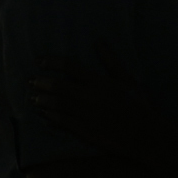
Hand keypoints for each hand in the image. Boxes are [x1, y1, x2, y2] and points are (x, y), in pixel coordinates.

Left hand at [28, 58, 143, 150]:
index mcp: (101, 83)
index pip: (71, 67)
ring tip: (34, 98)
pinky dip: (51, 118)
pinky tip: (44, 116)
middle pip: (59, 87)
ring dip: (43, 101)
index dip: (53, 62)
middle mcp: (91, 98)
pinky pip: (63, 123)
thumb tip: (99, 41)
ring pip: (58, 105)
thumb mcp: (129, 80)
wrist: (146, 135)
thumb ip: (112, 62)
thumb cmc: (139, 105)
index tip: (40, 61)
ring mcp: (87, 116)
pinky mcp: (86, 132)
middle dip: (41, 82)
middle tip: (31, 80)